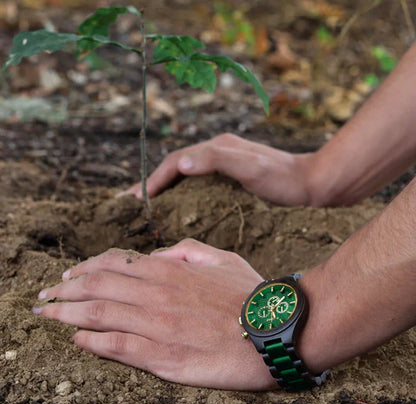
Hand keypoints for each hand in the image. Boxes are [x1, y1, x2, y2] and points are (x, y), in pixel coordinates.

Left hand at [33, 239, 277, 389]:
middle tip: (45, 295)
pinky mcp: (163, 357)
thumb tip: (158, 253)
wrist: (271, 331)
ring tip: (47, 314)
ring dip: (67, 314)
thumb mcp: (221, 258)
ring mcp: (157, 325)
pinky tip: (77, 339)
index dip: (85, 267)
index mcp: (170, 269)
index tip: (68, 274)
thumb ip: (187, 250)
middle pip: (97, 287)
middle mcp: (157, 294)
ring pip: (99, 315)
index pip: (114, 263)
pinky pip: (117, 347)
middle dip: (64, 290)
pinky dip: (91, 342)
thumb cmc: (248, 293)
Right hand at [117, 133, 314, 205]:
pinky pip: (198, 182)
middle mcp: (217, 152)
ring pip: (185, 174)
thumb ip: (216, 160)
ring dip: (164, 187)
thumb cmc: (283, 178)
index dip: (154, 180)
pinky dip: (181, 192)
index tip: (136, 199)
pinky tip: (179, 205)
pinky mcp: (231, 176)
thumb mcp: (251, 167)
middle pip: (176, 166)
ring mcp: (224, 164)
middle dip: (152, 182)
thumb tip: (180, 165)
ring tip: (147, 205)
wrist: (312, 182)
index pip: (175, 162)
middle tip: (131, 202)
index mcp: (216, 148)